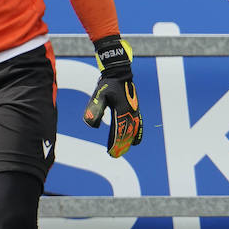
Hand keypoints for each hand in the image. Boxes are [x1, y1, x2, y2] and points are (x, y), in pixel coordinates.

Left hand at [84, 35, 142, 156]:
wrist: (119, 73)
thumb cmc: (108, 84)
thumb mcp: (99, 95)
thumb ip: (95, 108)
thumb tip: (90, 123)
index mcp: (121, 110)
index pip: (119, 131)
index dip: (115, 143)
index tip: (111, 152)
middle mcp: (130, 112)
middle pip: (127, 133)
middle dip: (121, 145)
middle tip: (115, 155)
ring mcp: (134, 111)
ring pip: (133, 130)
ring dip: (128, 141)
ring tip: (124, 150)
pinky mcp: (134, 110)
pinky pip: (138, 125)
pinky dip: (137, 134)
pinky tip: (135, 142)